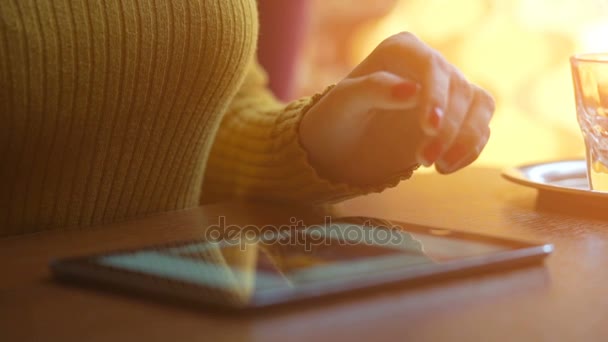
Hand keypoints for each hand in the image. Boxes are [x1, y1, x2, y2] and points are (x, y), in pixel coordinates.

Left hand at [299, 32, 494, 185]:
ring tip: (438, 166)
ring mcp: (446, 91)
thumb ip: (372, 90)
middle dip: (448, 128)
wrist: (339, 149)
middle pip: (460, 89)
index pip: (431, 66)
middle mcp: (429, 65)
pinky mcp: (456, 118)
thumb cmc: (336, 120)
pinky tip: (445, 168)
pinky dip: (470, 149)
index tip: (429, 127)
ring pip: (480, 105)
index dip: (437, 96)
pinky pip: (480, 128)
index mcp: (401, 51)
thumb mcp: (342, 105)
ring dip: (466, 139)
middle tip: (423, 160)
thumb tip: (413, 89)